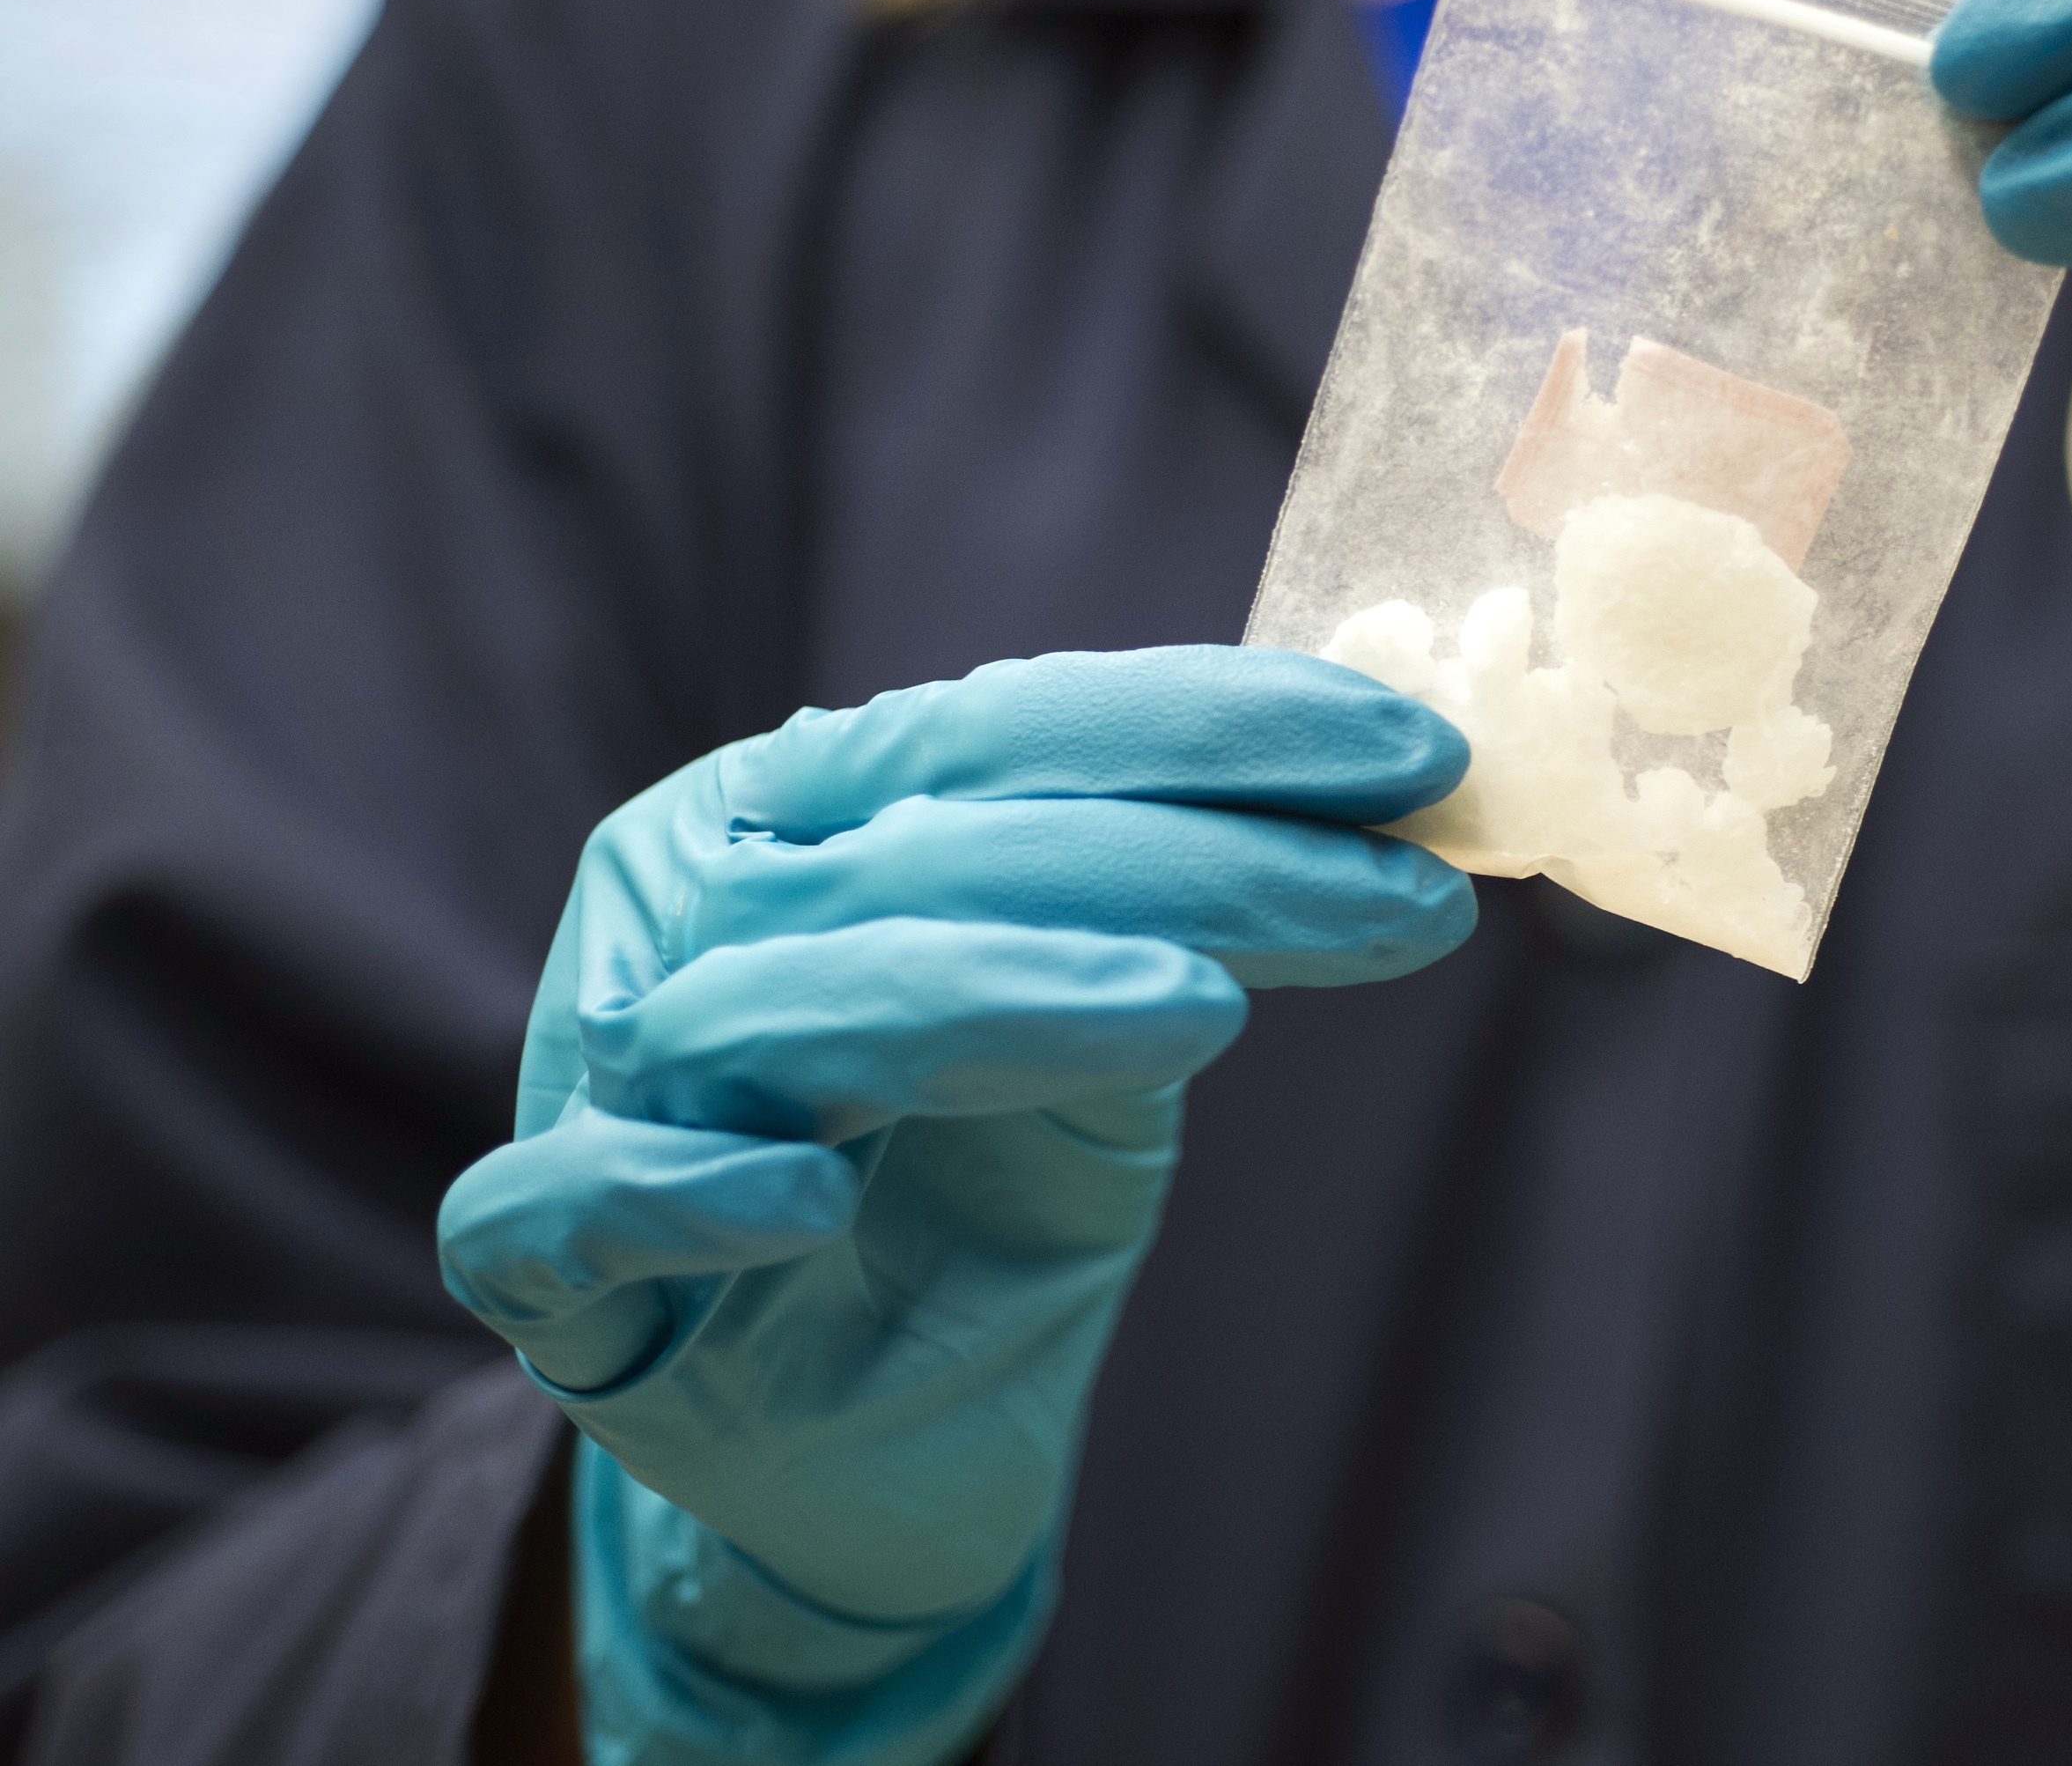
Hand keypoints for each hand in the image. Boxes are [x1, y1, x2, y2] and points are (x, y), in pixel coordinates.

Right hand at [438, 646, 1471, 1759]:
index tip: (1413, 752)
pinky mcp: (552, 1277)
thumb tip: (1405, 791)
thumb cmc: (985, 1199)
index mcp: (803, 813)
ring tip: (1198, 1010)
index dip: (1207, 727)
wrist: (875, 1451)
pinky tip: (813, 1195)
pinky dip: (680, 1188)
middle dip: (1184, 861)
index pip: (1002, 730)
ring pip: (774, 1004)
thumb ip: (1191, 904)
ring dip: (988, 993)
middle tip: (1395, 890)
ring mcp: (608, 1085)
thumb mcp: (1112, 1029)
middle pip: (925, 854)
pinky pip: (569, 1209)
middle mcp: (691, 912)